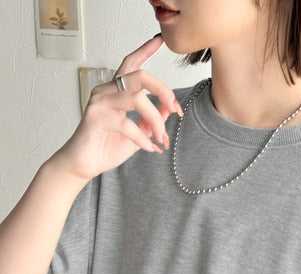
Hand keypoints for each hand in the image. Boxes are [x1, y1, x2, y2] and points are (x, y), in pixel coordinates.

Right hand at [50, 34, 184, 181]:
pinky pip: (127, 124)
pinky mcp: (96, 118)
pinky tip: (148, 148)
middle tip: (175, 108)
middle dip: (162, 90)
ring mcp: (100, 103)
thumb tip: (169, 108)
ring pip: (136, 99)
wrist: (85, 165)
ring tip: (161, 137)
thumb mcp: (138, 132)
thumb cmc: (106, 147)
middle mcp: (107, 91)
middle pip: (139, 76)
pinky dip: (142, 138)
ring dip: (155, 119)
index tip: (160, 40)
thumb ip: (152, 119)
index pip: (131, 64)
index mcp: (116, 91)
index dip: (145, 50)